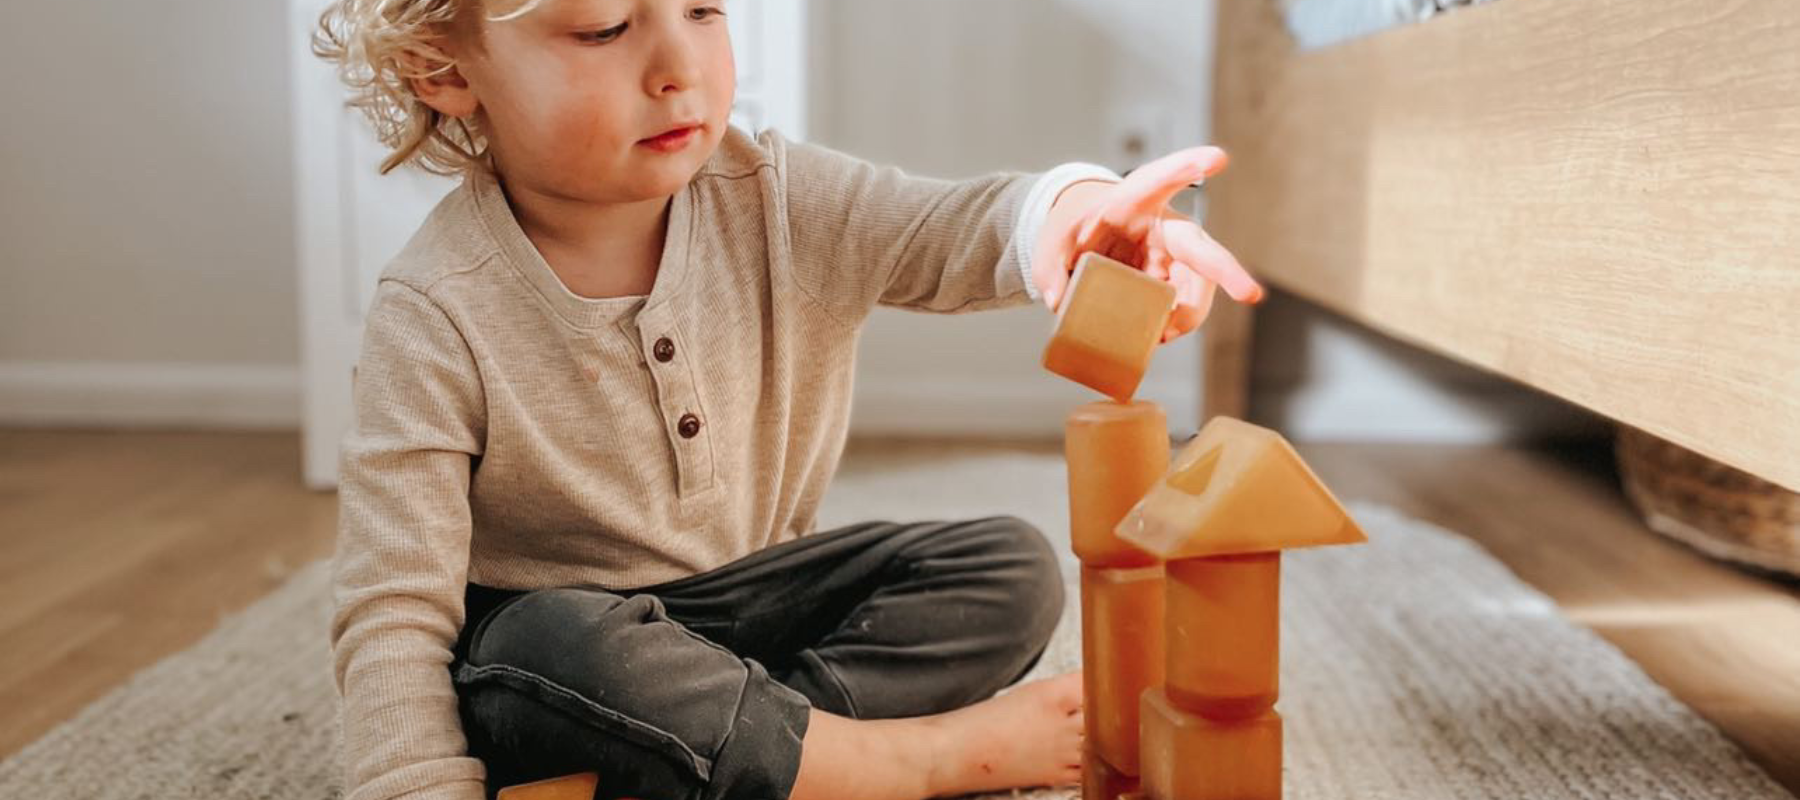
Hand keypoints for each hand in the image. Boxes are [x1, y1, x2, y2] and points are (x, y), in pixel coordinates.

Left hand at [1031, 146, 1264, 341]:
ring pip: (1199, 288)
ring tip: (1163, 333)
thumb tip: (1060, 301)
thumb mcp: (1052, 241)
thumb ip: (1049, 266)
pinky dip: (1175, 325)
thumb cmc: (1075, 230)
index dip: (1185, 168)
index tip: (1216, 159)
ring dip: (1189, 315)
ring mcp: (1175, 258)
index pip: (1158, 181)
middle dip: (1226, 270)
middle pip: (1200, 248)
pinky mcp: (1175, 282)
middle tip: (1250, 294)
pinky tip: (1158, 335)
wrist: (1087, 241)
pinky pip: (1186, 307)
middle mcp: (1163, 227)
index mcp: (1132, 202)